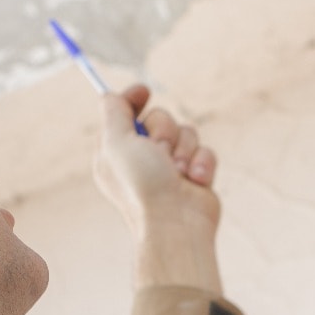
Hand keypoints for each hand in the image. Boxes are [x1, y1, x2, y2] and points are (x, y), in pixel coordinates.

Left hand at [93, 85, 221, 239]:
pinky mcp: (195, 174)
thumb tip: (110, 96)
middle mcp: (142, 158)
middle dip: (163, 130)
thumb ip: (112, 113)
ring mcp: (170, 167)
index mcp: (117, 152)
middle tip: (159, 151)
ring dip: (184, 148)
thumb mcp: (116, 143)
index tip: (143, 92)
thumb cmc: (142, 184)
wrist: (177, 222)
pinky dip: (201, 163)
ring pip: (186, 132)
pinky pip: (204, 150)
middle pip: (159, 118)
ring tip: (178, 172)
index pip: (123, 115)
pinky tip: (195, 182)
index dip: (133, 100)